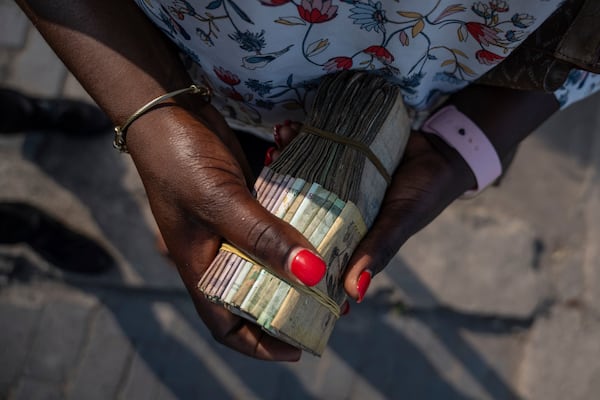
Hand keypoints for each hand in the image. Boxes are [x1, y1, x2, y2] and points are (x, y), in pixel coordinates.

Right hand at [127, 105, 325, 360]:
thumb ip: (263, 236)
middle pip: (256, 293)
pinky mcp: (245, 199)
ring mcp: (233, 224)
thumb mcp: (220, 201)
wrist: (168, 110)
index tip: (298, 348)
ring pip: (271, 256)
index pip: (226, 324)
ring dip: (299, 261)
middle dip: (291, 302)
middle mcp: (218, 251)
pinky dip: (296, 219)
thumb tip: (312, 274)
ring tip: (336, 265)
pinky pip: (275, 219)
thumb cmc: (179, 161)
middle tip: (329, 305)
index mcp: (200, 266)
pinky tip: (323, 214)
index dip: (259, 345)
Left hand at [273, 122, 474, 302]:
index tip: (261, 217)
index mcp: (342, 228)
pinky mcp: (342, 152)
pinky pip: (318, 144)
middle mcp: (334, 204)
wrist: (443, 152)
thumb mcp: (399, 223)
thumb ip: (377, 251)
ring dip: (288, 154)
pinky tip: (290, 127)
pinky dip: (304, 136)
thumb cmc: (423, 195)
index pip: (304, 232)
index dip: (281, 227)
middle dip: (278, 182)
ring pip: (302, 167)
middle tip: (266, 165)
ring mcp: (336, 178)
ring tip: (278, 139)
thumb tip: (353, 293)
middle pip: (296, 196)